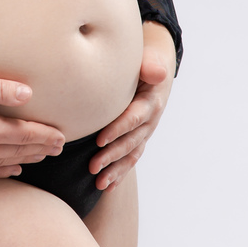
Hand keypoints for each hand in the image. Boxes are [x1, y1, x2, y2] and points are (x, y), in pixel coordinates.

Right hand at [0, 75, 65, 178]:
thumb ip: (0, 89)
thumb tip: (28, 94)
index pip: (25, 134)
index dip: (45, 136)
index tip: (62, 137)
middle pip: (20, 150)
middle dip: (41, 148)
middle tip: (59, 148)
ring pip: (6, 162)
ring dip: (27, 159)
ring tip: (42, 156)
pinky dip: (4, 172)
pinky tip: (13, 171)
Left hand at [91, 22, 175, 191]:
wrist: (156, 70)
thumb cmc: (146, 62)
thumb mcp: (151, 60)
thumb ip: (152, 65)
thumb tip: (155, 72)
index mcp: (150, 102)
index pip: (133, 118)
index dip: (118, 129)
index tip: (99, 140)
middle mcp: (149, 121)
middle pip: (130, 141)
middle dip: (111, 156)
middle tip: (91, 166)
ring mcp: (144, 132)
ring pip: (130, 154)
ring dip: (114, 170)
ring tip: (98, 183)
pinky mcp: (138, 138)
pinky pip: (130, 158)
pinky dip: (119, 173)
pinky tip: (106, 187)